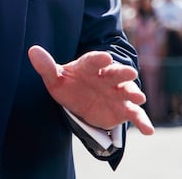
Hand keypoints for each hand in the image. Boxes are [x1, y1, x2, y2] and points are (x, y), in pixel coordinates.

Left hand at [28, 45, 154, 134]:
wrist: (80, 100)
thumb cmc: (68, 84)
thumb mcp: (54, 78)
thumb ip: (46, 66)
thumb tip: (32, 50)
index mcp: (89, 66)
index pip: (94, 61)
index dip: (99, 59)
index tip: (105, 57)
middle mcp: (106, 77)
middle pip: (115, 73)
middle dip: (122, 73)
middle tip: (130, 73)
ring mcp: (116, 92)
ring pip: (127, 91)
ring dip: (133, 94)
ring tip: (139, 98)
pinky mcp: (122, 108)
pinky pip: (134, 114)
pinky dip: (142, 121)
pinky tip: (148, 130)